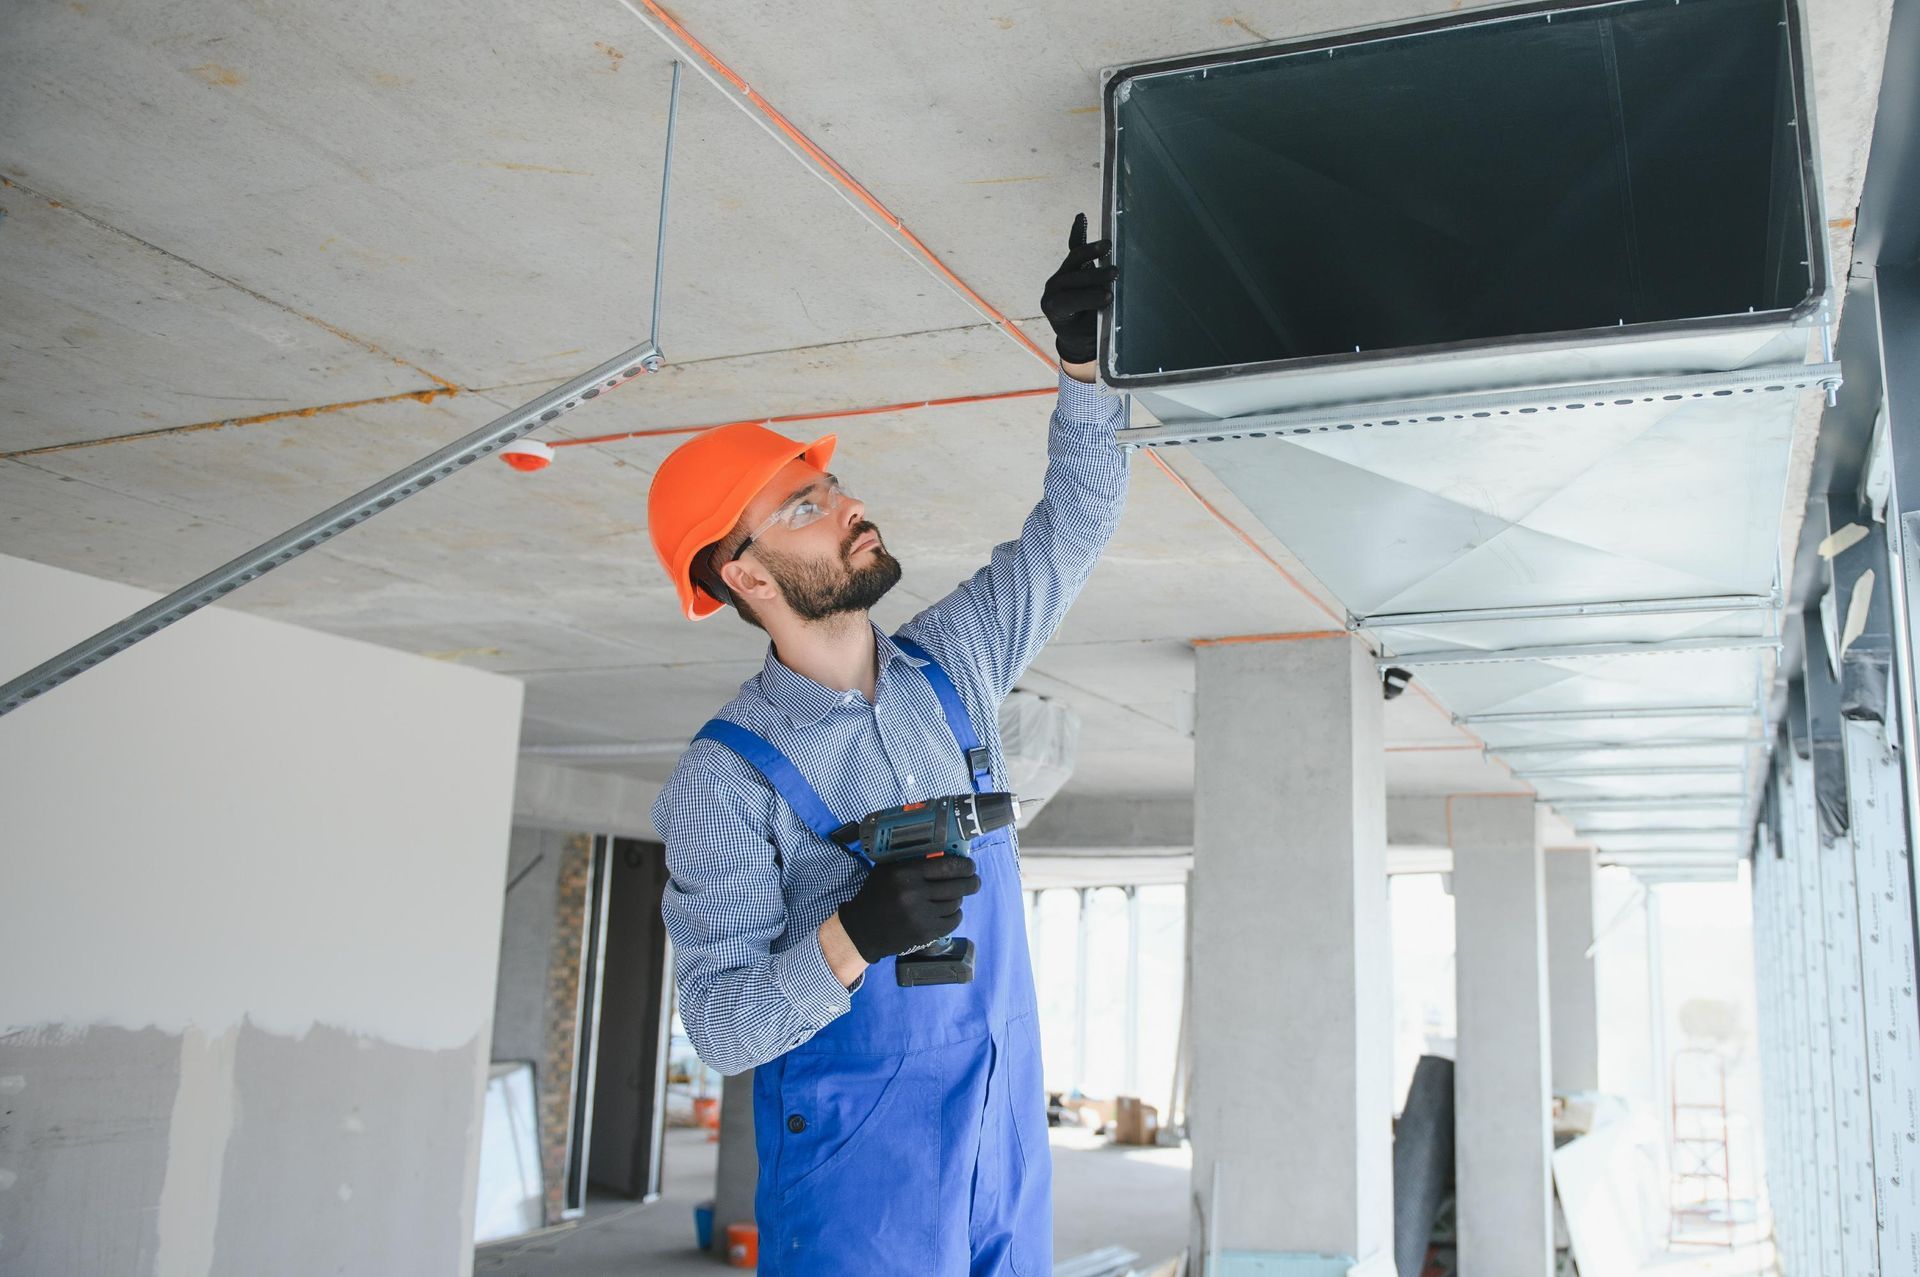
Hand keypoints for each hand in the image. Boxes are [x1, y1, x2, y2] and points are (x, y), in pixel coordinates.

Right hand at [835, 854, 980, 963]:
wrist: (862, 929)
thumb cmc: (877, 895)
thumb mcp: (888, 870)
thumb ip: (911, 859)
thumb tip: (944, 851)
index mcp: (905, 873)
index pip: (946, 866)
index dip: (964, 865)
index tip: (969, 865)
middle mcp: (913, 894)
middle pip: (957, 885)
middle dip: (971, 882)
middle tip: (974, 880)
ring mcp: (920, 915)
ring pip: (955, 903)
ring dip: (958, 898)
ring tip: (954, 896)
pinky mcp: (925, 933)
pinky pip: (953, 921)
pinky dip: (955, 915)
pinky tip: (948, 911)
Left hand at [1040, 213, 1115, 367]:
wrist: (1076, 335)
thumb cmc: (1087, 335)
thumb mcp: (1093, 332)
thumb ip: (1099, 316)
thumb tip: (1113, 298)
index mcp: (1055, 309)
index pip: (1068, 300)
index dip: (1088, 298)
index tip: (1108, 297)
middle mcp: (1052, 290)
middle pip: (1072, 277)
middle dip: (1095, 275)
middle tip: (1115, 274)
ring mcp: (1059, 276)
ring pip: (1074, 260)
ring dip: (1092, 252)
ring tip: (1108, 247)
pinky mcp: (1069, 267)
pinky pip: (1073, 247)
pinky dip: (1079, 233)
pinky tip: (1081, 218)